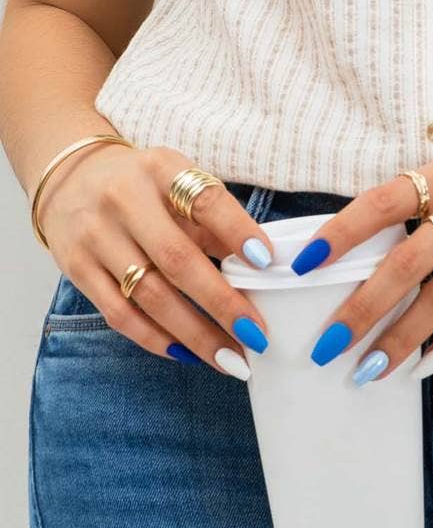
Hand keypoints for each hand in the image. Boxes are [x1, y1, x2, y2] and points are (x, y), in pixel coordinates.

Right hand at [37, 143, 275, 377]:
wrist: (70, 178)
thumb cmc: (142, 186)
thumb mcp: (178, 183)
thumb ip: (216, 219)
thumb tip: (261, 266)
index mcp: (161, 169)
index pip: (205, 200)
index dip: (238, 230)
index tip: (266, 262)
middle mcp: (125, 200)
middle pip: (177, 259)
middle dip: (221, 303)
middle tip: (256, 334)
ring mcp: (96, 236)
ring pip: (149, 296)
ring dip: (195, 334)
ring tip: (230, 359)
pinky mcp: (76, 268)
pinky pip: (119, 314)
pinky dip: (156, 339)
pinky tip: (187, 353)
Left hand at [295, 141, 432, 382]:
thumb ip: (421, 208)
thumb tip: (361, 255)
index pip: (378, 204)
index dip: (338, 234)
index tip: (302, 267)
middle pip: (402, 265)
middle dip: (360, 310)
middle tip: (326, 346)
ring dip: (399, 340)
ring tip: (368, 370)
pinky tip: (426, 366)